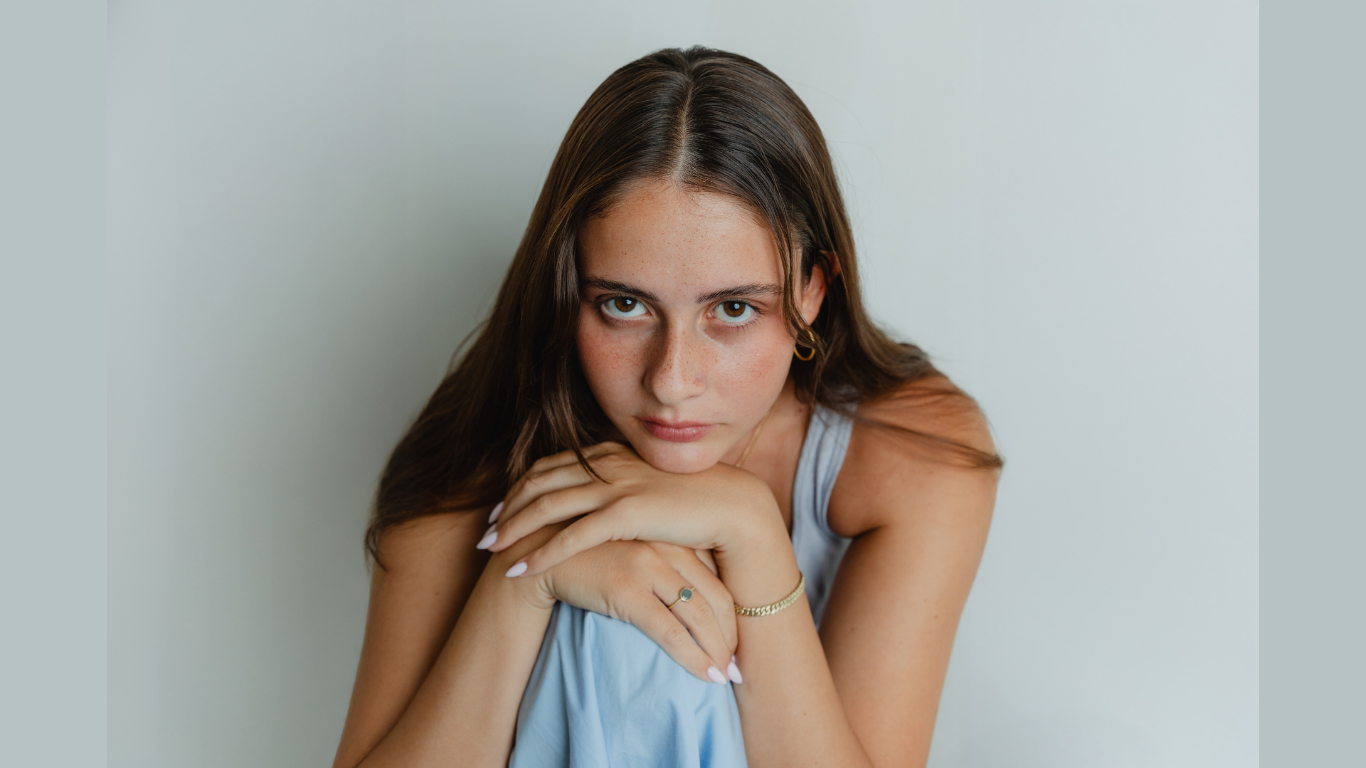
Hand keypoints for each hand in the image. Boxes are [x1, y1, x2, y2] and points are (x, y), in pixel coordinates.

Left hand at [484, 442, 781, 578]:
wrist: (733, 507)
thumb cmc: (697, 503)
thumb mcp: (651, 488)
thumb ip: (624, 488)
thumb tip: (606, 504)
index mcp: (611, 455)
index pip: (551, 466)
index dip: (520, 488)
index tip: (501, 509)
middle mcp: (607, 465)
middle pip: (540, 483)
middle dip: (508, 509)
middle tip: (485, 534)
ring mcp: (616, 486)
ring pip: (547, 507)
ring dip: (514, 530)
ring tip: (490, 553)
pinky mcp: (627, 513)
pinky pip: (572, 536)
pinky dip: (540, 554)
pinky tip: (519, 572)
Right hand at [488, 523, 740, 683]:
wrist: (537, 553)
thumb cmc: (587, 557)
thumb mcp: (633, 550)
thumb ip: (663, 563)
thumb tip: (693, 600)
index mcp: (672, 537)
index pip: (718, 582)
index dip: (733, 619)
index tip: (738, 647)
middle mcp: (666, 547)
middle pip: (716, 600)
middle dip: (730, 640)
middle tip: (738, 670)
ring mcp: (647, 565)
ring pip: (699, 616)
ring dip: (718, 653)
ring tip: (725, 679)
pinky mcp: (625, 587)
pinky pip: (670, 630)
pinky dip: (693, 657)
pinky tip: (706, 676)